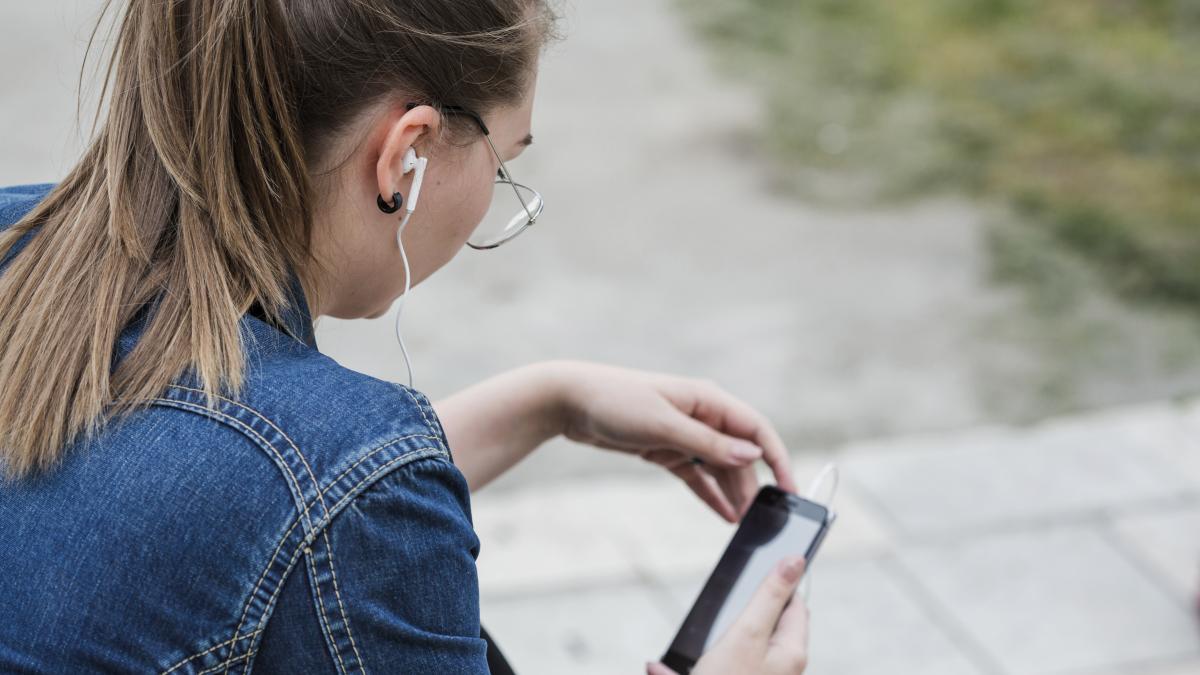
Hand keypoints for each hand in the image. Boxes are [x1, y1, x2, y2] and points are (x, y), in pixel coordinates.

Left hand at [553, 361, 796, 521]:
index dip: (777, 458)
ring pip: (719, 468)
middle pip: (740, 454)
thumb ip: (708, 443)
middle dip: (752, 486)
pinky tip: (724, 515)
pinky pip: (697, 475)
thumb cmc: (616, 401)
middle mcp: (702, 416)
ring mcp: (685, 434)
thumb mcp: (663, 425)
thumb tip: (752, 454)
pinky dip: (710, 494)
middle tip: (761, 521)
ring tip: (745, 525)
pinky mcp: (666, 449)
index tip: (791, 490)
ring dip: (732, 493)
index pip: (757, 429)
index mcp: (708, 400)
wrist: (569, 401)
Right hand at [647, 557, 809, 674]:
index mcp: (791, 653)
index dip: (775, 585)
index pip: (795, 605)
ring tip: (680, 649)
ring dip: (703, 646)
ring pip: (727, 652)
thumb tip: (797, 560)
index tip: (750, 574)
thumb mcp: (747, 634)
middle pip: (762, 627)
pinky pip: (708, 671)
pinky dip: (682, 670)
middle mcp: (777, 670)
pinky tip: (658, 667)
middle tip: (714, 614)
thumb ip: (770, 596)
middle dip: (734, 616)